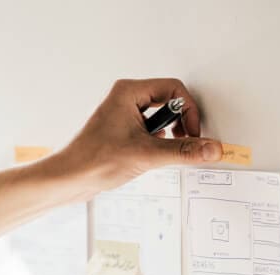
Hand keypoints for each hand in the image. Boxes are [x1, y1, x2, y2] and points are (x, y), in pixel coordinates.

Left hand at [55, 78, 222, 194]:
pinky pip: (150, 131)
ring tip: (160, 152)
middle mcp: (125, 99)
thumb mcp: (146, 155)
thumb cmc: (93, 160)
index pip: (174, 89)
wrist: (69, 180)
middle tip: (183, 142)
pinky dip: (157, 144)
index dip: (189, 111)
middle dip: (180, 124)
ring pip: (160, 119)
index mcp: (128, 92)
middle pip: (169, 102)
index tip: (193, 133)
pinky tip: (150, 158)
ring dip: (168, 136)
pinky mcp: (122, 132)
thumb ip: (183, 151)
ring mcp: (123, 115)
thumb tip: (210, 148)